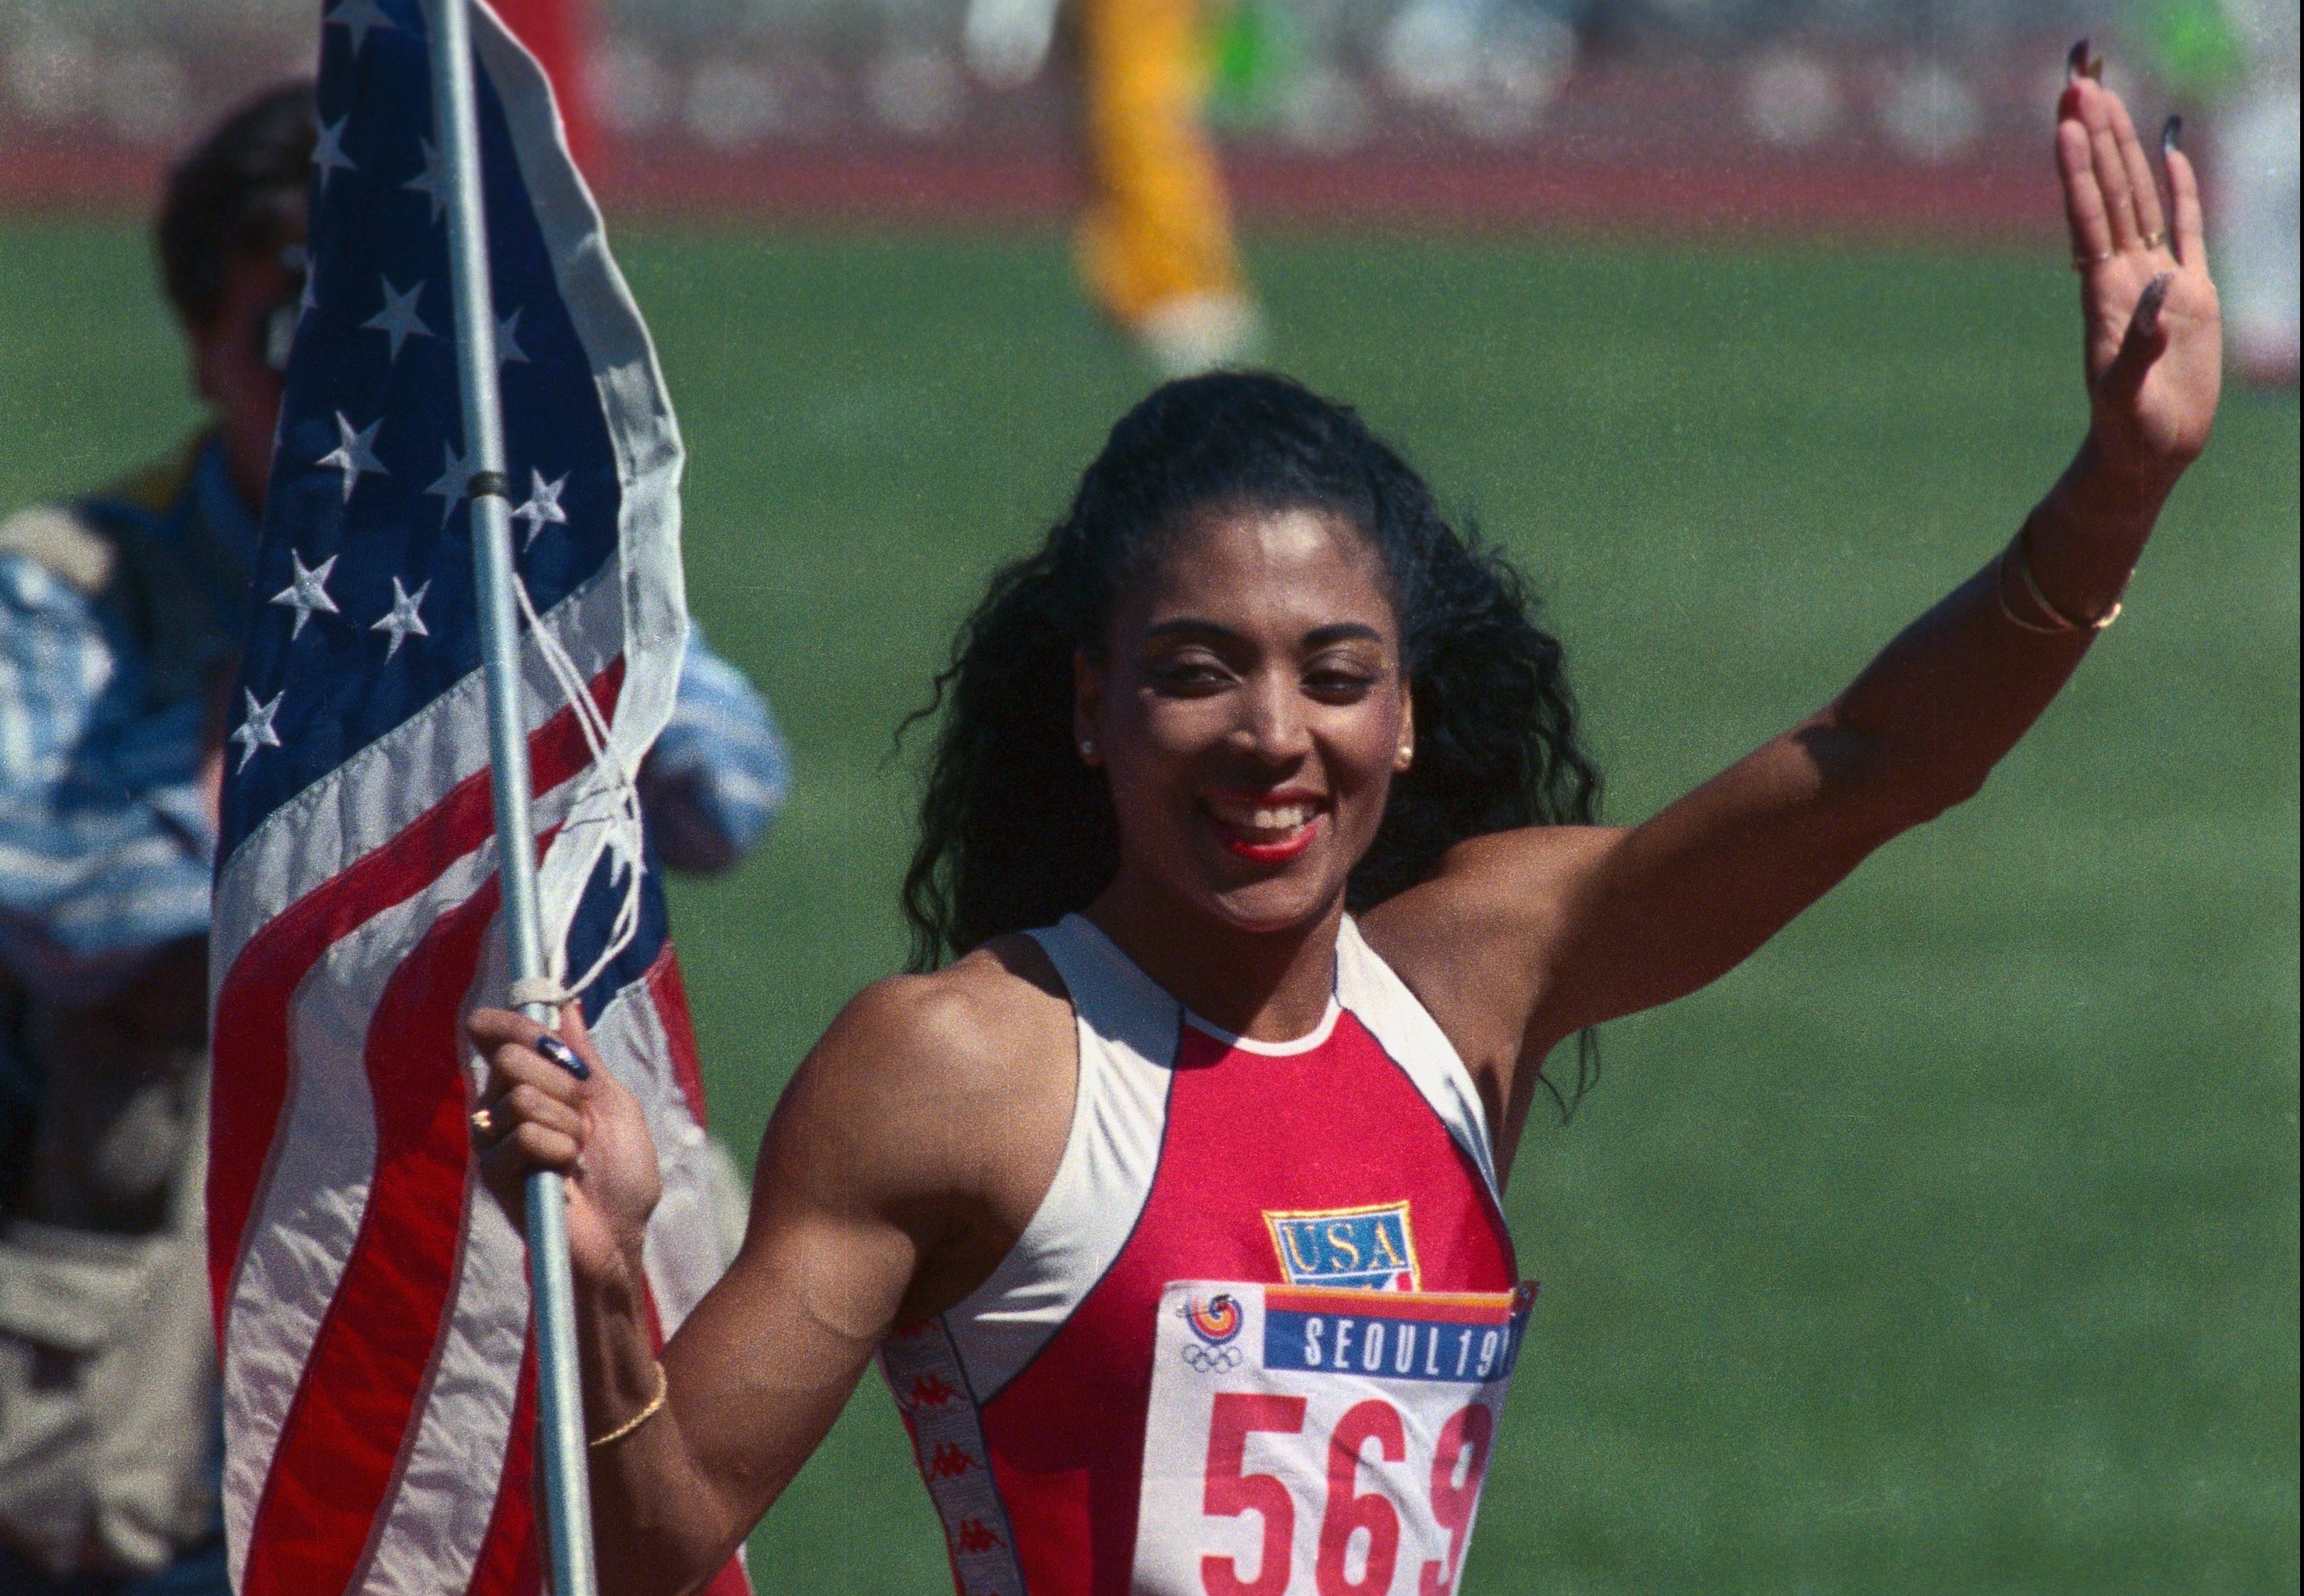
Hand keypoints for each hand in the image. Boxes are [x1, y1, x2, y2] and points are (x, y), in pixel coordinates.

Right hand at [467, 1003, 662, 1286]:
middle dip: (563, 1083)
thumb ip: (585, 1058)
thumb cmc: (621, 1173)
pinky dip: (560, 1151)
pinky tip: (565, 1174)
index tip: (540, 1031)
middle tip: (583, 1117)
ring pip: (521, 1096)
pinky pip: (525, 1136)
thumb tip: (567, 1006)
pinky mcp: (494, 1173)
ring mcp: (493, 1141)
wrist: (620, 1234)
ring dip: (568, 1124)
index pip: (496, 1034)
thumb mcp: (613, 1103)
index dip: (512, 1022)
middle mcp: (500, 1108)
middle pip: (511, 1058)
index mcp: (528, 1085)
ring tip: (577, 1153)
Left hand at [2056, 47, 2221, 490]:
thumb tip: (2163, 285)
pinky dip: (2179, 186)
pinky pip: (2185, 226)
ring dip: (2123, 149)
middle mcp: (2124, 275)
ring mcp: (2157, 278)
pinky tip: (2171, 149)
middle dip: (2093, 136)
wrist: (2148, 452)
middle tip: (2077, 80)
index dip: (2077, 168)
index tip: (2066, 120)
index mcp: (2104, 294)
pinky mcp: (2191, 292)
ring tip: (2108, 96)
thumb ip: (2142, 343)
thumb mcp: (2128, 394)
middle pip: (2107, 191)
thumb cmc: (2128, 431)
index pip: (2087, 216)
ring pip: (2139, 197)